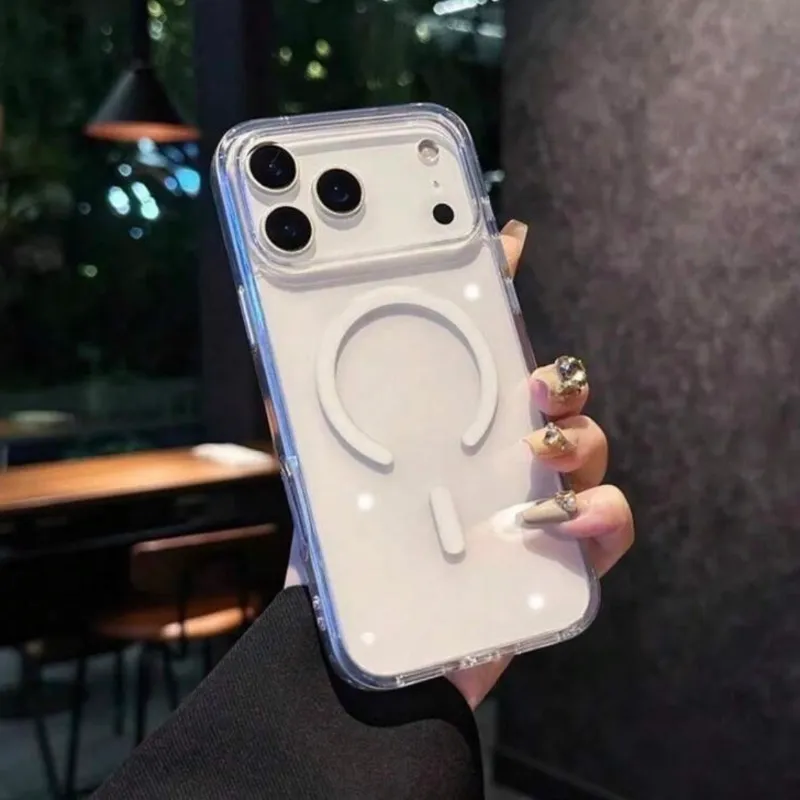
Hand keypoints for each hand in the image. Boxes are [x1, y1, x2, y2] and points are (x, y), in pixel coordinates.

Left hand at [284, 220, 634, 709]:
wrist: (357, 665)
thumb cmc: (339, 562)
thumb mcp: (315, 469)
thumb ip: (304, 405)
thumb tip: (284, 331)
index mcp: (449, 431)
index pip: (484, 352)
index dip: (500, 293)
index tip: (504, 240)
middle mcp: (497, 461)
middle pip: (555, 395)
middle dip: (558, 372)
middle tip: (537, 374)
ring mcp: (532, 508)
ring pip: (588, 447)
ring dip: (578, 436)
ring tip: (539, 444)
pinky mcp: (557, 562)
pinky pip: (608, 525)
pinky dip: (598, 514)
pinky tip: (555, 518)